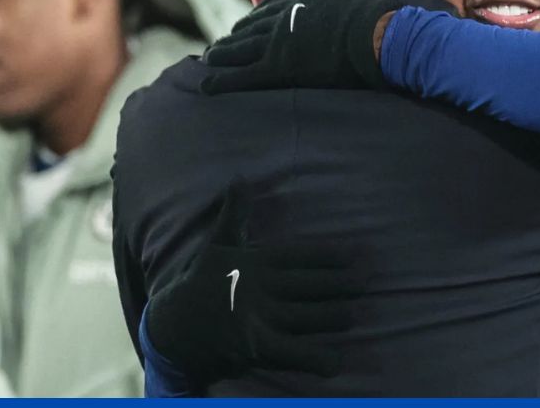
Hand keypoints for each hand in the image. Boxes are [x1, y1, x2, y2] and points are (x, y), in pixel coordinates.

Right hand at [144, 178, 365, 381]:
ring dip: (337, 316)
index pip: (300, 255)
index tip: (357, 254)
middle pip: (312, 286)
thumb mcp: (216, 245)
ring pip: (310, 317)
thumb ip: (235, 214)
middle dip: (343, 284)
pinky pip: (296, 355)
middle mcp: (261, 288)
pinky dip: (318, 359)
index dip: (331, 255)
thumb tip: (239, 178)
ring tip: (355, 313)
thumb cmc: (200, 285)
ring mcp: (260, 320)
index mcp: (255, 261)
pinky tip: (336, 360)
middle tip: (368, 281)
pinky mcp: (258, 350)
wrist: (170, 331)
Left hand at [201, 0, 402, 94]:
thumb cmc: (368, 17)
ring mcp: (277, 47)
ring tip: (207, 61)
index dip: (251, 23)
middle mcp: (281, 24)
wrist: (372, 35)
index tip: (239, 28)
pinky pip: (242, 77)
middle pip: (248, 33)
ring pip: (239, 52)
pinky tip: (206, 85)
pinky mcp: (278, 69)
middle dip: (230, 40)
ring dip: (221, 57)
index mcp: (298, 7)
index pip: (267, 16)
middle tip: (216, 48)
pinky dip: (222, 81)